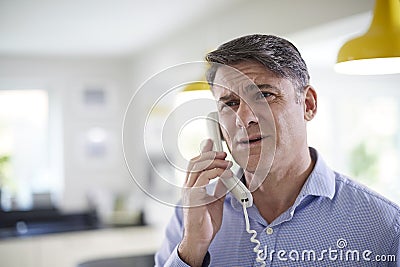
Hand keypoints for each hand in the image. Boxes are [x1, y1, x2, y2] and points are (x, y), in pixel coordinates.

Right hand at [178, 139, 232, 266]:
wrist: (200, 239)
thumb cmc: (206, 222)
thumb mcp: (215, 200)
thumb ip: (219, 187)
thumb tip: (226, 175)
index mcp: (191, 186)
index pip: (194, 163)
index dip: (203, 151)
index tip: (211, 142)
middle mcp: (187, 186)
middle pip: (195, 161)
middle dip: (210, 154)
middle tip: (223, 153)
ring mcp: (189, 191)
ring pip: (198, 167)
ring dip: (215, 162)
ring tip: (227, 163)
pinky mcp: (194, 197)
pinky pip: (204, 179)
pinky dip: (217, 173)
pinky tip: (227, 175)